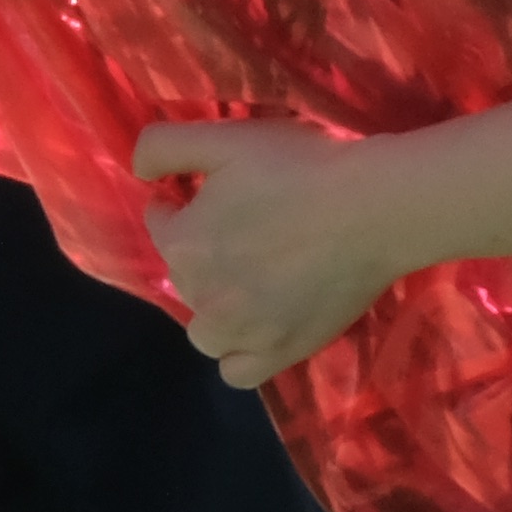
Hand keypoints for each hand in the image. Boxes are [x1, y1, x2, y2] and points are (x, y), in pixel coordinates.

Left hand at [135, 119, 408, 386]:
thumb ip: (164, 146)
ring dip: (215, 306)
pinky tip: (258, 327)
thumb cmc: (301, 168)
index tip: (213, 192)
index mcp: (183, 243)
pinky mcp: (279, 354)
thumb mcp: (226, 138)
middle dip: (200, 251)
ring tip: (249, 282)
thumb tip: (138, 170)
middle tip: (245, 228)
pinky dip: (239, 353)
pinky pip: (236, 372)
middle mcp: (202, 296)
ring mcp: (241, 333)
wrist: (373, 210)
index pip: (160, 223)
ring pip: (205, 331)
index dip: (181, 203)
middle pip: (183, 276)